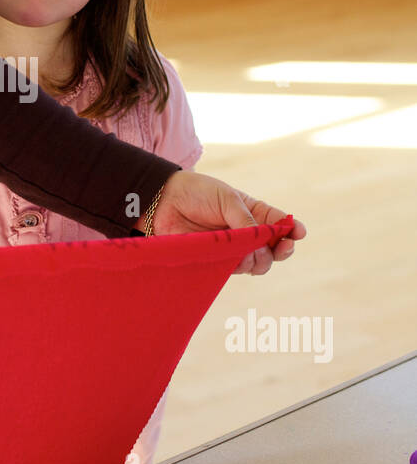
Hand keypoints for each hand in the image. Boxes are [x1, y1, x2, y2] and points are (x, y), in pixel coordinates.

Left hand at [141, 171, 305, 275]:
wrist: (165, 201)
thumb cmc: (197, 193)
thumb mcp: (228, 199)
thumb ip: (246, 221)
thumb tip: (263, 241)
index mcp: (254, 213)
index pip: (280, 225)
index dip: (293, 231)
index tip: (298, 233)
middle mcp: (246, 234)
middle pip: (274, 251)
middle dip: (281, 251)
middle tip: (280, 247)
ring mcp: (232, 249)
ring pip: (257, 264)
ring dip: (259, 260)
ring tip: (249, 251)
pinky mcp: (215, 261)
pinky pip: (234, 270)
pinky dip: (239, 266)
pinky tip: (236, 259)